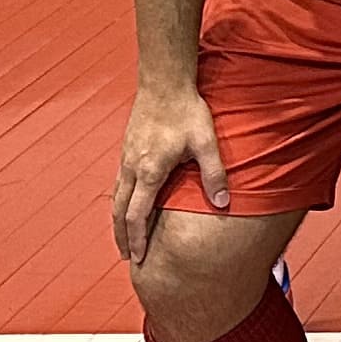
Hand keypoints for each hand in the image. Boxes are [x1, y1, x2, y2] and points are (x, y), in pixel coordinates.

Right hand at [111, 76, 225, 265]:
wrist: (164, 83)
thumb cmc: (186, 112)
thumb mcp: (206, 143)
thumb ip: (214, 174)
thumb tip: (224, 202)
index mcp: (149, 171)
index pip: (137, 215)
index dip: (137, 239)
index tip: (139, 257)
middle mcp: (132, 168)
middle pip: (119, 212)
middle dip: (123, 237)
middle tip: (128, 258)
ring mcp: (126, 159)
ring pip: (116, 198)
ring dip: (119, 222)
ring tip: (124, 239)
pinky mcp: (127, 149)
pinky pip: (119, 184)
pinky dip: (120, 202)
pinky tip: (127, 206)